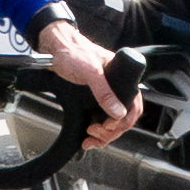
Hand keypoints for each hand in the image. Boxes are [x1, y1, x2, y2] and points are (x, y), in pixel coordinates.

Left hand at [30, 17, 132, 140]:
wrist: (54, 51)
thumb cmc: (73, 52)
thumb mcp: (90, 71)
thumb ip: (104, 91)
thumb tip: (118, 112)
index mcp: (122, 79)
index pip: (135, 106)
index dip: (125, 121)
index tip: (109, 126)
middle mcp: (116, 89)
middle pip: (124, 119)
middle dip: (111, 131)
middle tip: (95, 132)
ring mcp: (104, 96)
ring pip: (113, 123)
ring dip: (104, 135)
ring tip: (90, 137)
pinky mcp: (92, 101)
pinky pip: (101, 121)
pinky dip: (97, 133)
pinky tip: (90, 138)